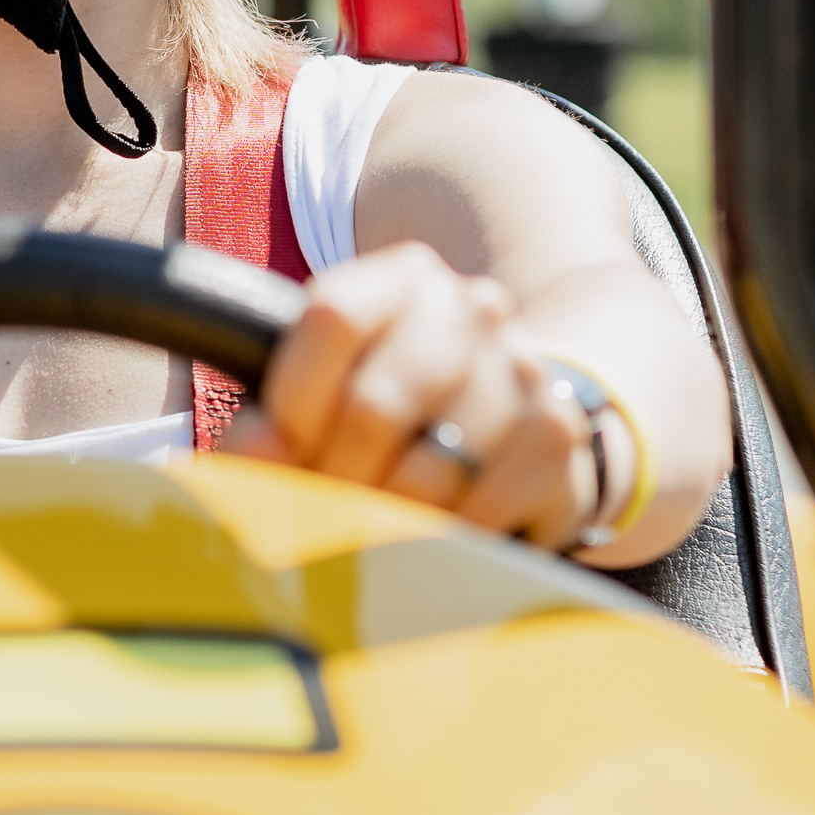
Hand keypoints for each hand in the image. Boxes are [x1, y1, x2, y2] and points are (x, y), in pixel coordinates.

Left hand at [226, 243, 598, 546]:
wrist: (514, 420)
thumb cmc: (396, 406)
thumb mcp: (328, 392)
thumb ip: (277, 418)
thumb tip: (260, 450)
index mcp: (403, 276)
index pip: (333, 317)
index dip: (293, 399)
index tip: (279, 449)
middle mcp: (470, 308)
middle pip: (374, 406)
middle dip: (331, 478)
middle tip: (317, 512)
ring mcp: (520, 368)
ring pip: (427, 469)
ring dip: (383, 517)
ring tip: (366, 531)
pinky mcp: (554, 433)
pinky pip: (480, 508)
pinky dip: (439, 538)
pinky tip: (425, 536)